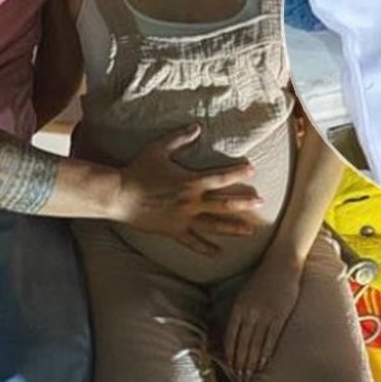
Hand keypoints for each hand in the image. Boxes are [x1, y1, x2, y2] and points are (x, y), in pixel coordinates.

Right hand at [113, 124, 263, 255]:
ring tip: (249, 231)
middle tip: (260, 202)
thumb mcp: (158, 149)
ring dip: (232, 228)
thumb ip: (179, 138)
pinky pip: (192, 242)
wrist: (120, 195)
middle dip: (244, 203)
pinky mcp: (173, 231)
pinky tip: (218, 254)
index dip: (237, 173)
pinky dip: (205, 249)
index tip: (252, 170)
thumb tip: (197, 127)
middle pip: (223, 204)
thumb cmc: (138, 170)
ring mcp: (183, 219)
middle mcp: (191, 202)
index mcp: (190, 182)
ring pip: (213, 225)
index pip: (220, 177)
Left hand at [225, 256, 302, 381]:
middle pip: (242, 344)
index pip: (230, 337)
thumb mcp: (244, 294)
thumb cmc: (262, 279)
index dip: (229, 354)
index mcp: (238, 307)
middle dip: (239, 363)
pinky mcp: (279, 316)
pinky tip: (262, 364)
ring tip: (249, 376)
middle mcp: (250, 313)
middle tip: (238, 378)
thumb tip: (233, 331)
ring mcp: (265, 315)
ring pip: (255, 345)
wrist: (281, 264)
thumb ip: (239, 312)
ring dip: (251, 362)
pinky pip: (270, 339)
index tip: (229, 367)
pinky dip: (265, 354)